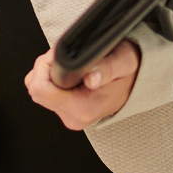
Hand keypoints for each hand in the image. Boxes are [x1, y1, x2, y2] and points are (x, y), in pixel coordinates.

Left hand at [24, 41, 139, 129]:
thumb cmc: (128, 71)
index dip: (45, 66)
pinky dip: (51, 77)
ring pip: (38, 88)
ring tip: (70, 65)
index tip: (59, 56)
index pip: (39, 89)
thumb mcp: (122, 61)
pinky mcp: (66, 111)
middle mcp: (73, 116)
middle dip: (45, 67)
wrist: (136, 82)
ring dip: (48, 72)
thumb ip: (106, 68)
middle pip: (36, 87)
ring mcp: (68, 115)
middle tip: (66, 58)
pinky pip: (45, 91)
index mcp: (82, 109)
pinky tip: (68, 73)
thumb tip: (91, 78)